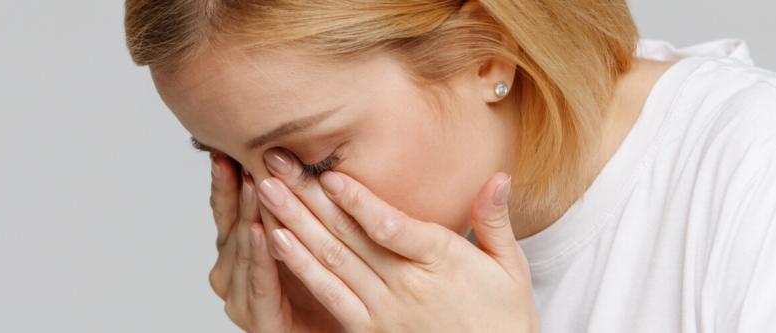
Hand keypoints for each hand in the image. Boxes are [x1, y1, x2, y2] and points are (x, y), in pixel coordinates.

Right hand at [206, 154, 341, 331]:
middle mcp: (231, 269)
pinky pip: (258, 282)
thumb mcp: (305, 234)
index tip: (226, 146)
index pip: (227, 207)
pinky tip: (261, 233)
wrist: (333, 329)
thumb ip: (293, 202)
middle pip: (231, 222)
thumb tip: (295, 153)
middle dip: (236, 188)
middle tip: (238, 154)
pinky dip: (259, 257)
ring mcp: (239, 295)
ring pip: (242, 249)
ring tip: (253, 183)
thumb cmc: (322, 282)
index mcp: (238, 247)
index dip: (226, 178)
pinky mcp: (256, 319)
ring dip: (248, 215)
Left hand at [254, 149, 537, 331]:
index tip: (328, 174)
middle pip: (350, 235)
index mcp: (441, 261)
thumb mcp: (509, 268)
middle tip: (277, 161)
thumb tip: (500, 176)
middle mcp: (407, 285)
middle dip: (309, 195)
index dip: (358, 201)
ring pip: (332, 259)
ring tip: (266, 191)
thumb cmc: (501, 317)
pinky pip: (328, 294)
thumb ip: (494, 221)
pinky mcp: (368, 329)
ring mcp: (383, 308)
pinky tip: (277, 241)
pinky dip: (301, 267)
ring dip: (295, 222)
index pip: (392, 227)